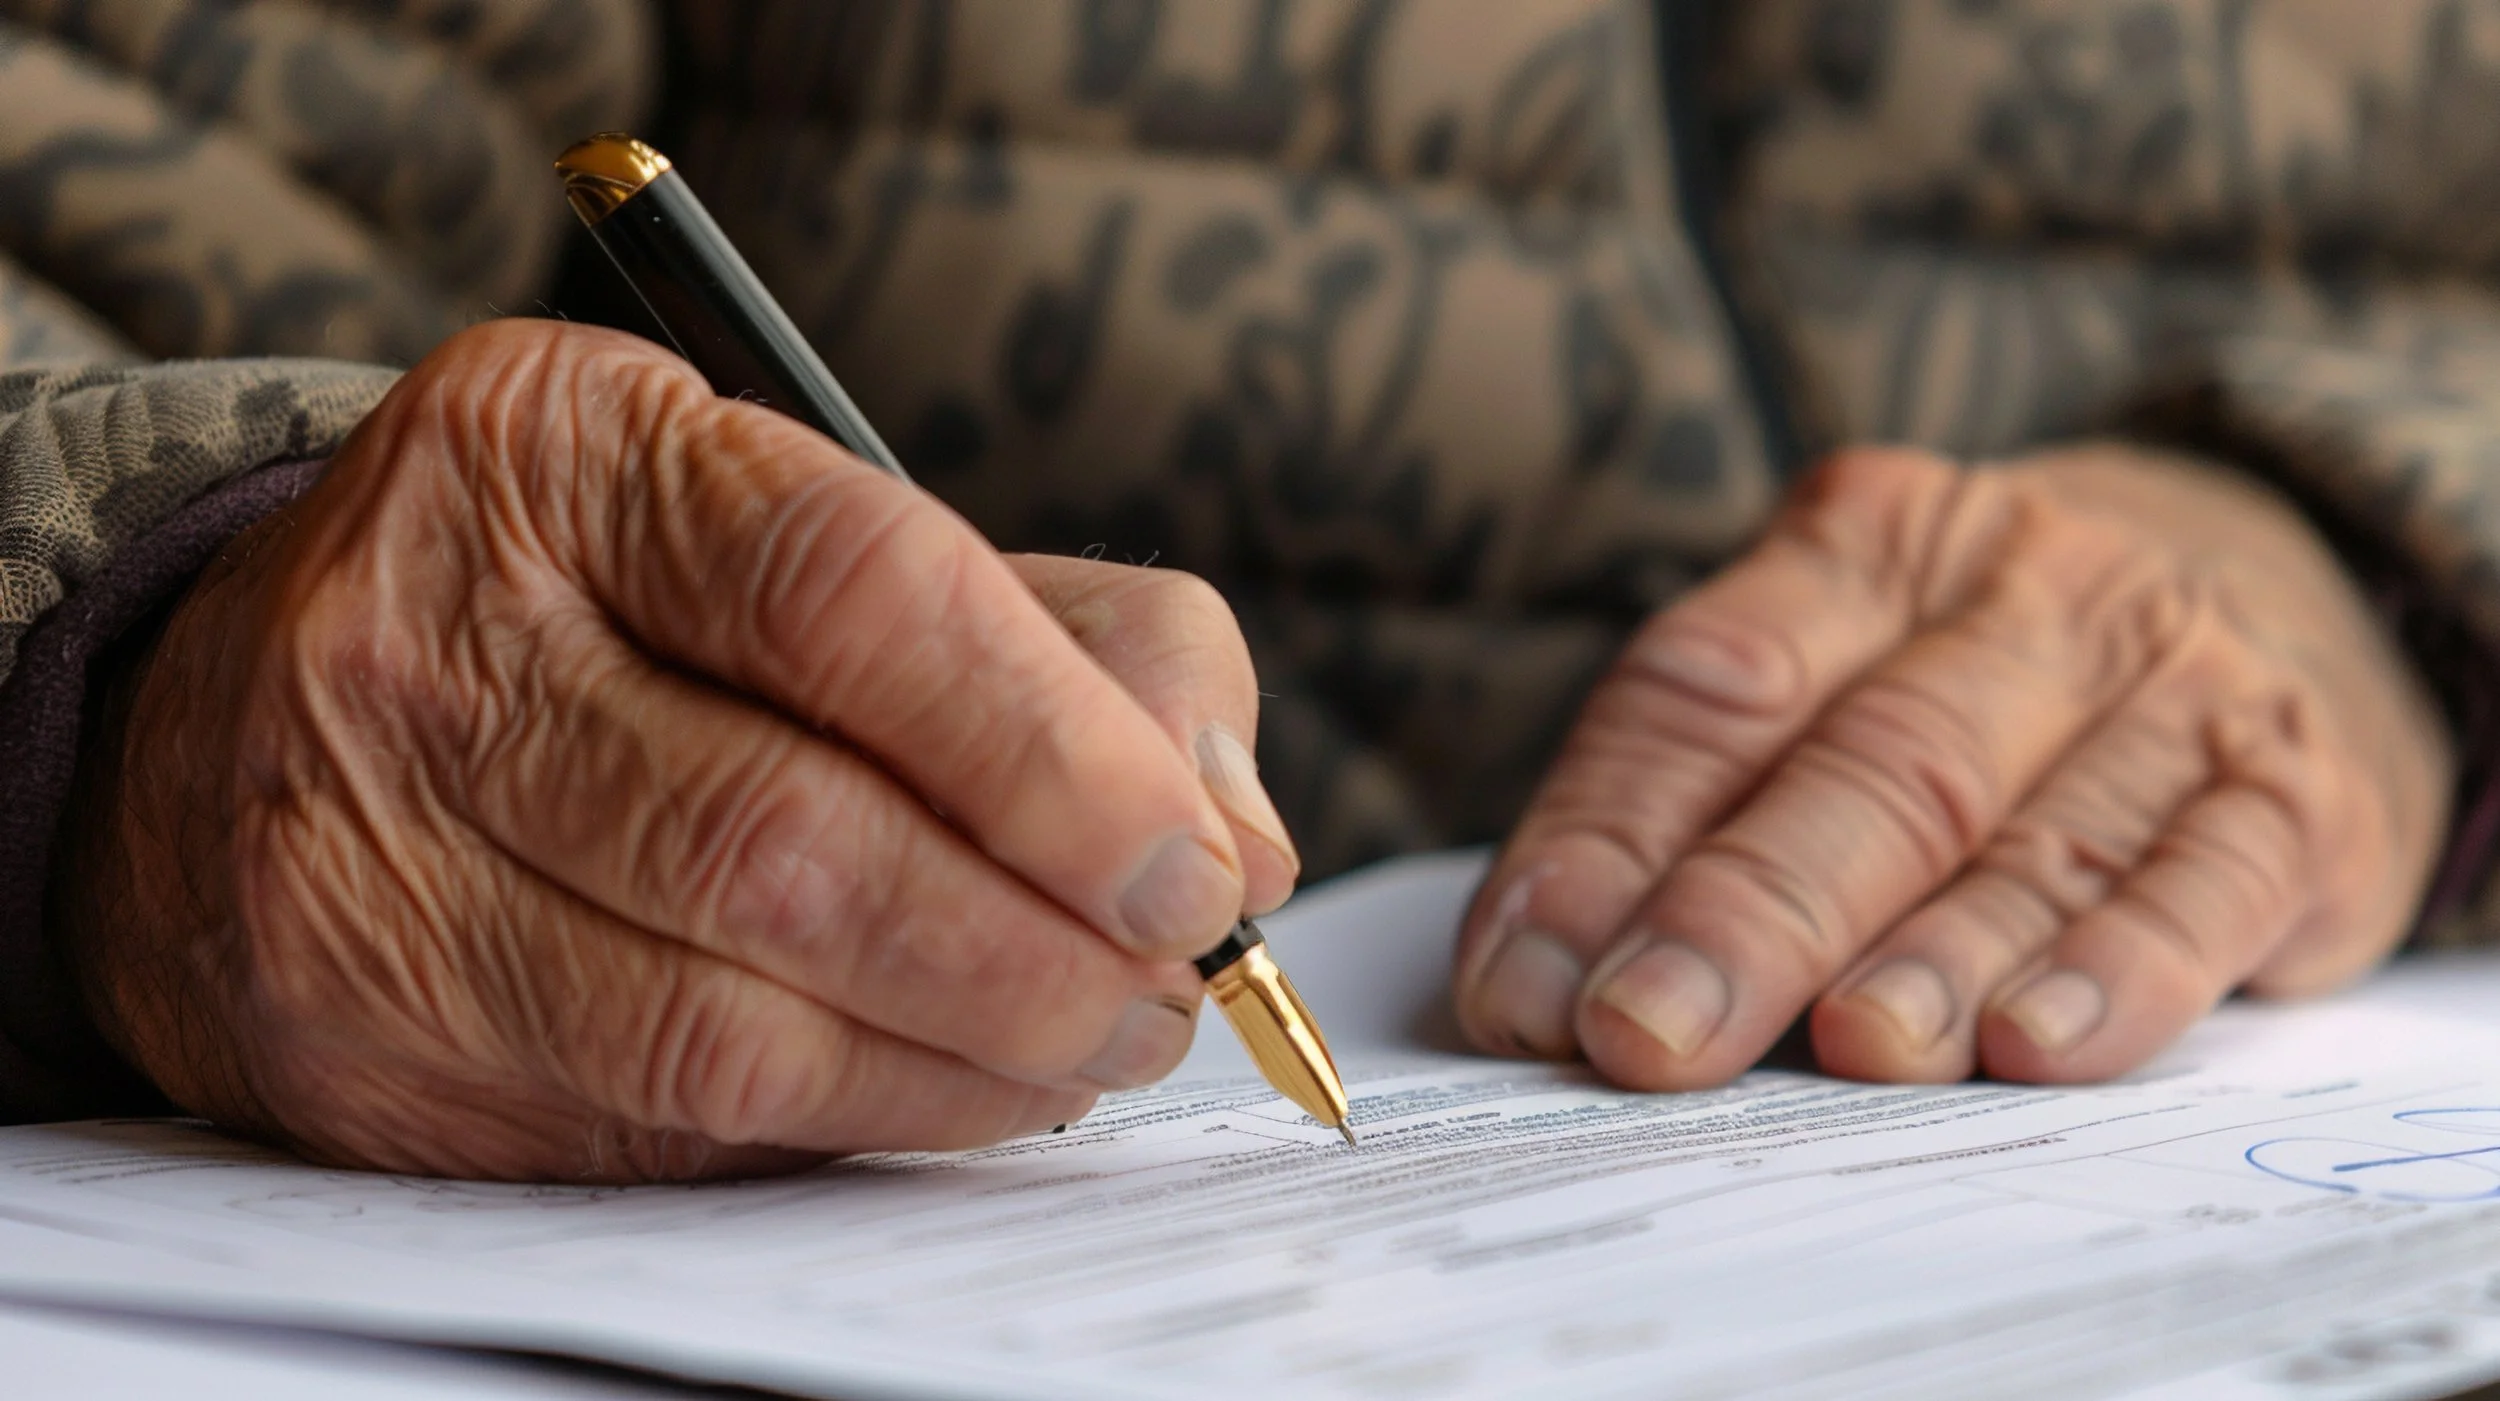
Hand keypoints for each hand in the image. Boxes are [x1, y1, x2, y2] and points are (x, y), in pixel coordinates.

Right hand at [52, 320, 1297, 1180]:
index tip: (1195, 864)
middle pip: (790, 842)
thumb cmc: (614, 614)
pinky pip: (659, 1127)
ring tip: (1093, 1050)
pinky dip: (850, 1125)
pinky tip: (942, 1090)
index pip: (853, 597)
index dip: (1058, 756)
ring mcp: (368, 852)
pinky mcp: (360, 1036)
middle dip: (1039, 951)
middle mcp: (431, 640)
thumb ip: (1074, 643)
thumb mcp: (821, 534)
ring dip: (967, 1068)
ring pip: (725, 1025)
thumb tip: (1231, 829)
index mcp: (565, 452)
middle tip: (1173, 989)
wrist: (251, 717)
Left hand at [1455, 445, 2453, 1086]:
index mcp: (1867, 538)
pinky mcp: (2298, 788)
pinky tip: (2037, 1044)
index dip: (1605, 843)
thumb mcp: (1840, 673)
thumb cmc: (1986, 676)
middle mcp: (2023, 584)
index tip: (1525, 987)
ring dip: (1928, 953)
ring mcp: (2175, 678)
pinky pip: (2205, 881)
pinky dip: (2122, 971)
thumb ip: (1694, 805)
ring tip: (1850, 1050)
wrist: (2288, 580)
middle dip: (1745, 914)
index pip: (1710, 687)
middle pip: (1865, 764)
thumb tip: (1536, 985)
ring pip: (2031, 832)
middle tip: (1648, 1036)